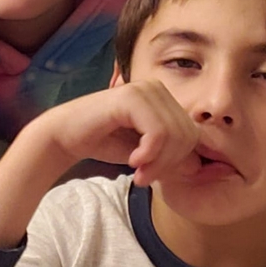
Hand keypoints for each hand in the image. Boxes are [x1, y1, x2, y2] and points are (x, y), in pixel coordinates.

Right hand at [38, 80, 201, 185]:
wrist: (67, 136)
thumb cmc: (106, 142)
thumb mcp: (147, 155)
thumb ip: (172, 158)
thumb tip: (198, 167)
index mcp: (165, 98)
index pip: (193, 133)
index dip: (179, 161)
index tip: (154, 176)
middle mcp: (157, 88)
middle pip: (188, 134)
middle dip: (169, 164)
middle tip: (144, 177)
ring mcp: (144, 89)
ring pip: (175, 135)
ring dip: (158, 162)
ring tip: (138, 171)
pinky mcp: (131, 97)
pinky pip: (158, 132)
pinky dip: (149, 154)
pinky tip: (132, 160)